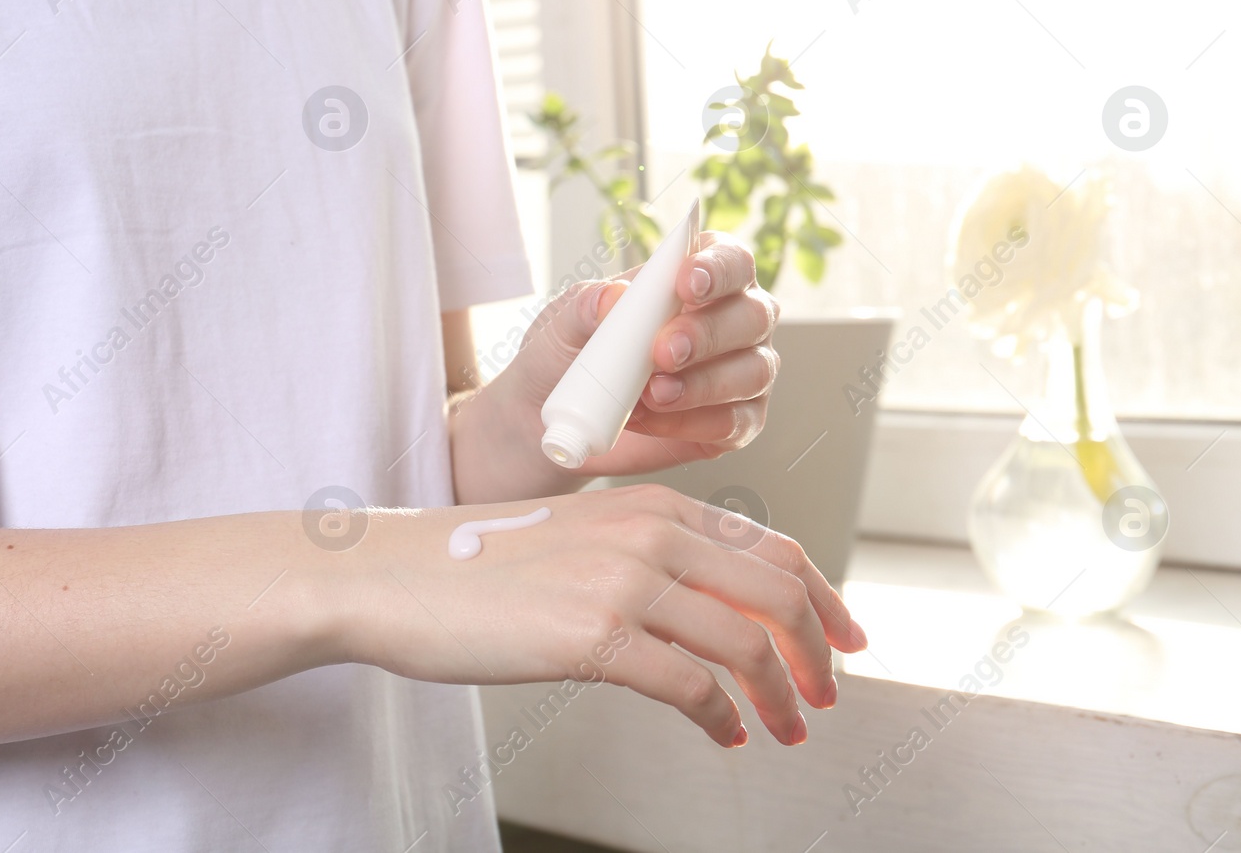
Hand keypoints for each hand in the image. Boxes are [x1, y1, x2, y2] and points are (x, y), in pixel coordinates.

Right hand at [331, 486, 866, 746]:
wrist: (395, 575)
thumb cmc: (479, 564)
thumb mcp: (581, 536)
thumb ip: (649, 555)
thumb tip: (714, 607)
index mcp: (652, 505)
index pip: (772, 548)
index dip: (824, 599)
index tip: (845, 638)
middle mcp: (649, 532)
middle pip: (777, 591)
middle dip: (818, 650)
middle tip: (826, 693)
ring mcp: (623, 580)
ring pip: (744, 643)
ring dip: (780, 696)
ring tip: (787, 729)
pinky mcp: (592, 635)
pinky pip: (690, 687)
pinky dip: (721, 719)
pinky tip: (723, 737)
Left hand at [451, 230, 778, 501]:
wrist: (552, 420)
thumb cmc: (567, 355)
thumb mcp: (561, 325)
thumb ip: (586, 305)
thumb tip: (614, 297)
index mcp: (701, 279)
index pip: (733, 261)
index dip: (718, 268)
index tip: (686, 283)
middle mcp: (735, 321)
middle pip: (752, 315)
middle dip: (709, 333)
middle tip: (662, 351)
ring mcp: (742, 373)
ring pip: (752, 372)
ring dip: (703, 384)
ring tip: (650, 394)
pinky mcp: (735, 424)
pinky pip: (734, 423)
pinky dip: (691, 422)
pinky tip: (649, 420)